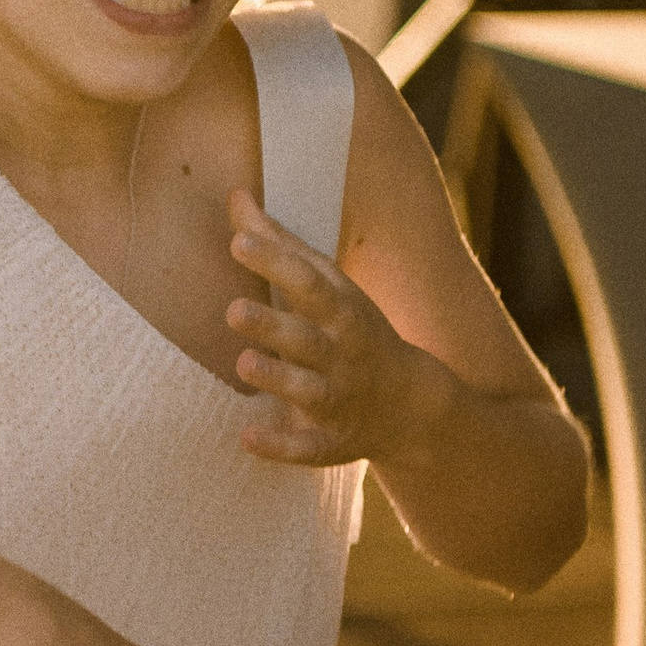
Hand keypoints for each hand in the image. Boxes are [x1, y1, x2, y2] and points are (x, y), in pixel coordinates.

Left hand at [227, 190, 451, 469]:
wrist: (411, 405)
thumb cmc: (354, 331)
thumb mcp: (330, 286)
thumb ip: (280, 246)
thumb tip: (236, 197)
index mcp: (342, 312)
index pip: (309, 284)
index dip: (275, 263)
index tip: (239, 241)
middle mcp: (342, 355)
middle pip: (307, 339)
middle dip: (273, 325)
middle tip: (234, 310)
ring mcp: (340, 400)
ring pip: (309, 390)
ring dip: (278, 379)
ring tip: (244, 363)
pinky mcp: (333, 442)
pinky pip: (309, 448)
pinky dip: (281, 447)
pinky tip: (247, 438)